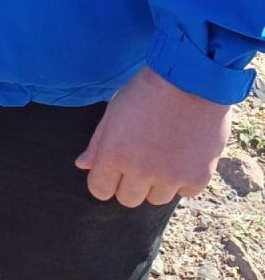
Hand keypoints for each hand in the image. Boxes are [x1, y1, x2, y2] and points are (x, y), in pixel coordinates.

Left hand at [75, 66, 231, 206]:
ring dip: (158, 183)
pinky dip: (184, 179)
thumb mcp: (114, 110)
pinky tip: (184, 154)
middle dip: (131, 183)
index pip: (100, 190)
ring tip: (165, 154)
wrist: (191, 80)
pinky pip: (184, 192)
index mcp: (114, 154)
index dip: (105, 179)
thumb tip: (83, 165)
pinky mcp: (196, 178)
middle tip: (142, 159)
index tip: (115, 168)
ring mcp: (170, 177)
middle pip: (128, 199)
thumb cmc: (147, 90)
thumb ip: (98, 142)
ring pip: (156, 199)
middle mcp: (140, 171)